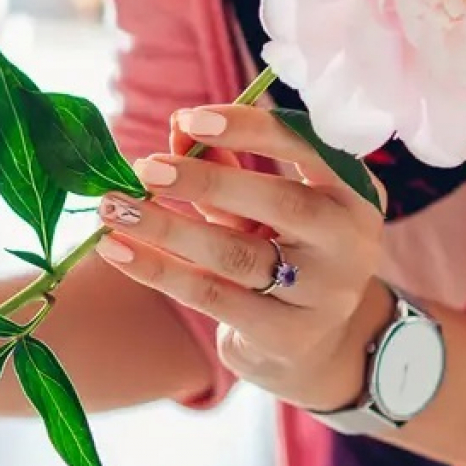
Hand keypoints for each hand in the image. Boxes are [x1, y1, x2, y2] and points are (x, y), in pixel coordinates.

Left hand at [94, 104, 394, 411]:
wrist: (312, 345)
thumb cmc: (281, 251)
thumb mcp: (260, 205)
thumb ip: (223, 162)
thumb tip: (177, 126)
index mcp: (351, 192)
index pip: (305, 148)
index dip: (250, 129)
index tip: (190, 119)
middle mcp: (349, 242)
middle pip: (280, 203)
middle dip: (207, 181)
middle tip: (145, 169)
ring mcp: (325, 294)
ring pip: (236, 254)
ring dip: (167, 228)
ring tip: (114, 208)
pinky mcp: (286, 336)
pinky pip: (211, 297)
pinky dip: (157, 270)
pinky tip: (117, 249)